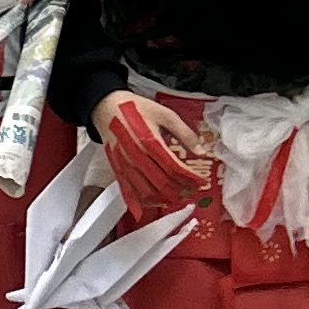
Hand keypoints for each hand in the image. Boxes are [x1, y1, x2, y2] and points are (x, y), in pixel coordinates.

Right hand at [96, 93, 211, 220]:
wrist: (106, 107)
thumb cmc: (135, 108)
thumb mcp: (165, 114)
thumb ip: (185, 133)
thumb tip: (202, 150)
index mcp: (149, 142)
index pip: (174, 169)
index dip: (190, 178)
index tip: (201, 180)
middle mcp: (136, 157)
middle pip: (163, 184)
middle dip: (182, 190)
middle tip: (193, 189)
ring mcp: (125, 166)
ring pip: (147, 193)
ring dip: (166, 198)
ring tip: (179, 195)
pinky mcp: (118, 170)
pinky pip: (131, 193)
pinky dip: (146, 201)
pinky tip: (157, 200)